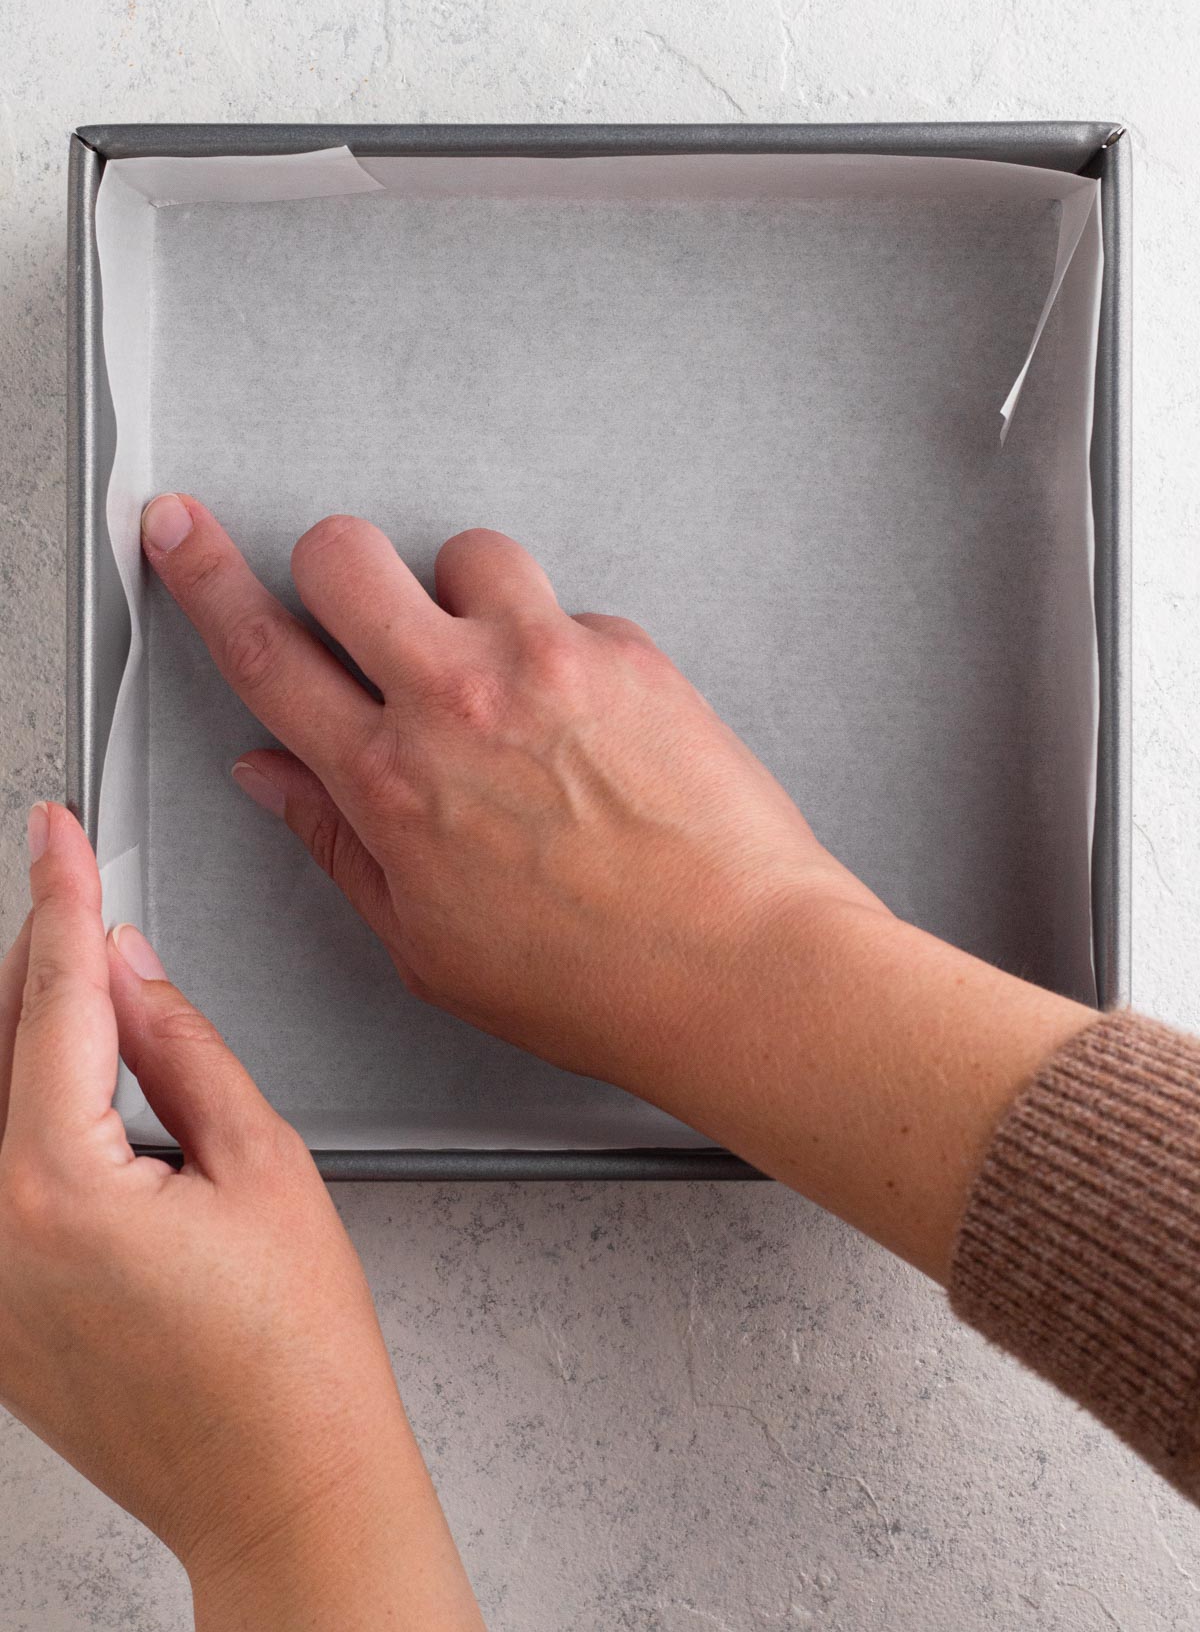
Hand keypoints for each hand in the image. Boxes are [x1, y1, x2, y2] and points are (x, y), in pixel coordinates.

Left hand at [0, 802, 481, 1629]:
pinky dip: (18, 1103)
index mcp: (50, 1189)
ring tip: (82, 971)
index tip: (57, 834)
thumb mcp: (263, 1161)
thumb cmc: (294, 1356)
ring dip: (24, 1026)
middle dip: (34, 951)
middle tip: (69, 876)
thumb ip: (181, 1044)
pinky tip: (68, 1072)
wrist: (283, 1492)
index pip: (48, 999)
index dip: (60, 898)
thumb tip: (129, 967)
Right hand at [142, 494, 1095, 1281]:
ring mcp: (546, 660)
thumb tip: (270, 773)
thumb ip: (336, 840)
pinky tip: (582, 718)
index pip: (263, 651)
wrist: (737, 966)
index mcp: (389, 782)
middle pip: (345, 554)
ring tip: (499, 672)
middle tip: (364, 611)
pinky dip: (558, 643)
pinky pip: (564, 604)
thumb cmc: (589, 977)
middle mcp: (457, 700)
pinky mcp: (626, 648)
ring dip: (461, 597)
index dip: (203, 576)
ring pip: (463, 551)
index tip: (177, 527)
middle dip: (334, 566)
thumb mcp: (425, 942)